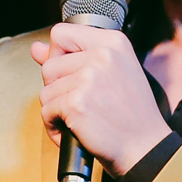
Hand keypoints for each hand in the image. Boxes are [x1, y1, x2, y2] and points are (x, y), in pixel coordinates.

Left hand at [32, 24, 170, 176]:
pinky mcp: (76, 103)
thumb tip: (37, 48)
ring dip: (56, 109)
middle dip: (57, 88)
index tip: (70, 74)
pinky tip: (74, 130)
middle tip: (82, 102)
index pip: (61, 34)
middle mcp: (102, 55)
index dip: (57, 55)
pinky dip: (54, 126)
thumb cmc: (131, 114)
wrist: (145, 147)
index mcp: (113, 42)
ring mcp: (89, 78)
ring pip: (46, 90)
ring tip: (80, 118)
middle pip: (49, 65)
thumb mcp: (110, 73)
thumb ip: (71, 56)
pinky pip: (46, 110)